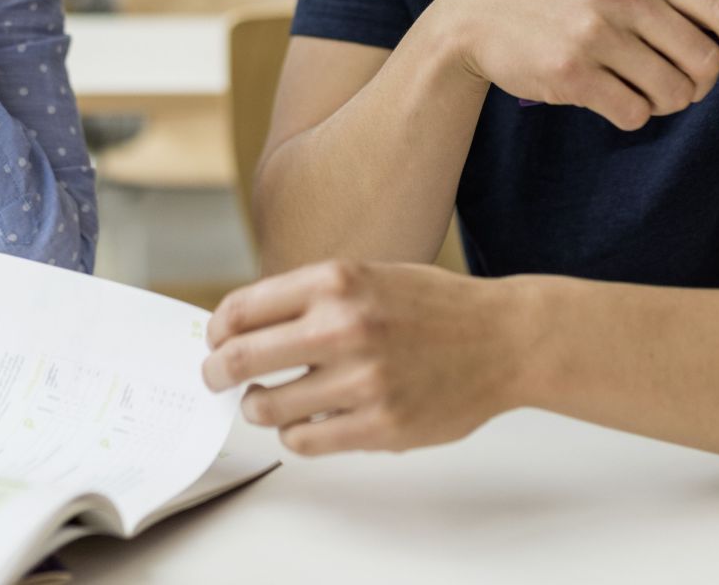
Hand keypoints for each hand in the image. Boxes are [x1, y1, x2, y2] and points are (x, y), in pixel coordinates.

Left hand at [203, 260, 524, 455]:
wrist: (504, 339)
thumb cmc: (434, 307)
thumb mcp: (369, 275)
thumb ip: (310, 297)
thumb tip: (242, 327)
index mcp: (337, 281)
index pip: (241, 309)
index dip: (217, 330)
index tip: (215, 341)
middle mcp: (344, 327)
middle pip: (239, 359)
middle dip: (216, 373)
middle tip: (216, 378)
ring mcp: (362, 381)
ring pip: (267, 407)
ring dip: (258, 407)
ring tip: (268, 401)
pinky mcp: (379, 426)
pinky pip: (304, 442)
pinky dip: (296, 434)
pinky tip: (309, 421)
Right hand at [434, 0, 718, 129]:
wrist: (480, 12)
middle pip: (706, 65)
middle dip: (698, 88)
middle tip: (670, 86)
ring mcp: (596, 32)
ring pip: (673, 95)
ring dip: (661, 103)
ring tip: (629, 86)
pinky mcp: (571, 71)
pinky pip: (633, 113)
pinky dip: (628, 114)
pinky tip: (602, 95)